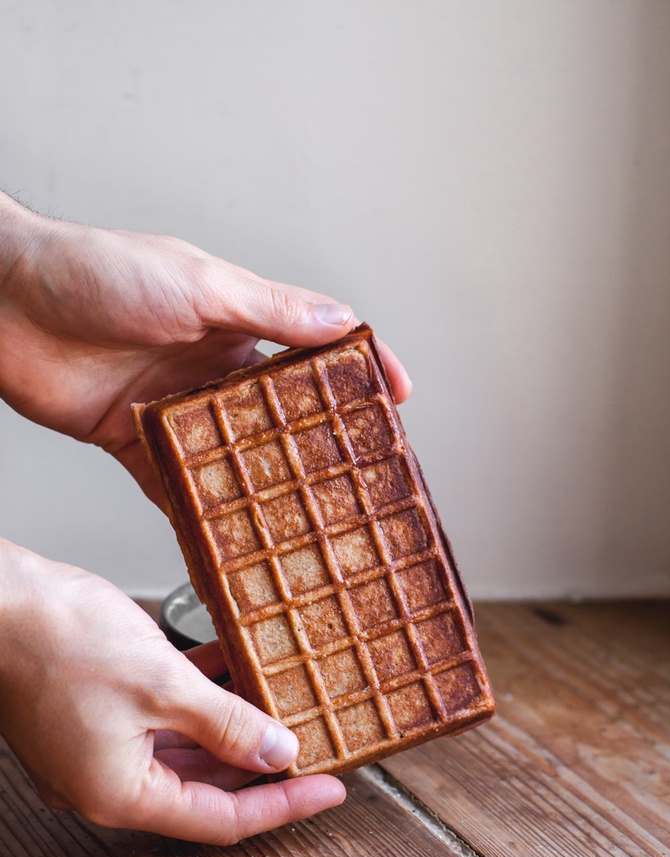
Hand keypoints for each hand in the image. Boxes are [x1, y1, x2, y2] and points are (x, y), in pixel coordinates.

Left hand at [0, 194, 410, 503]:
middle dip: (318, 444)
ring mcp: (176, 407)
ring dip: (264, 486)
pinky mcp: (133, 440)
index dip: (357, 369)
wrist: (4, 303)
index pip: (312, 345)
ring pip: (234, 456)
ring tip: (302, 522)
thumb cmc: (96, 272)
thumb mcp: (197, 284)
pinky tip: (224, 537)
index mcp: (235, 321)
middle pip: (279, 412)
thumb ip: (268, 310)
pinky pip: (176, 483)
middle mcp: (211, 367)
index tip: (396, 396)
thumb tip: (340, 322)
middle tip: (356, 482)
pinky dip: (199, 511)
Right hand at [0, 539, 344, 842]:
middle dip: (262, 765)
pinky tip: (231, 667)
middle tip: (315, 742)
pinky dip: (199, 699)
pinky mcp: (94, 713)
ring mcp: (98, 747)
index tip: (331, 787)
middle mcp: (107, 781)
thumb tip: (278, 752)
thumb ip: (226, 724)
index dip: (284, 805)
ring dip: (233, 728)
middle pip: (205, 788)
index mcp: (121, 793)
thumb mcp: (162, 684)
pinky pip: (161, 718)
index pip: (223, 819)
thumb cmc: (57, 641)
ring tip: (283, 702)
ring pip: (186, 751)